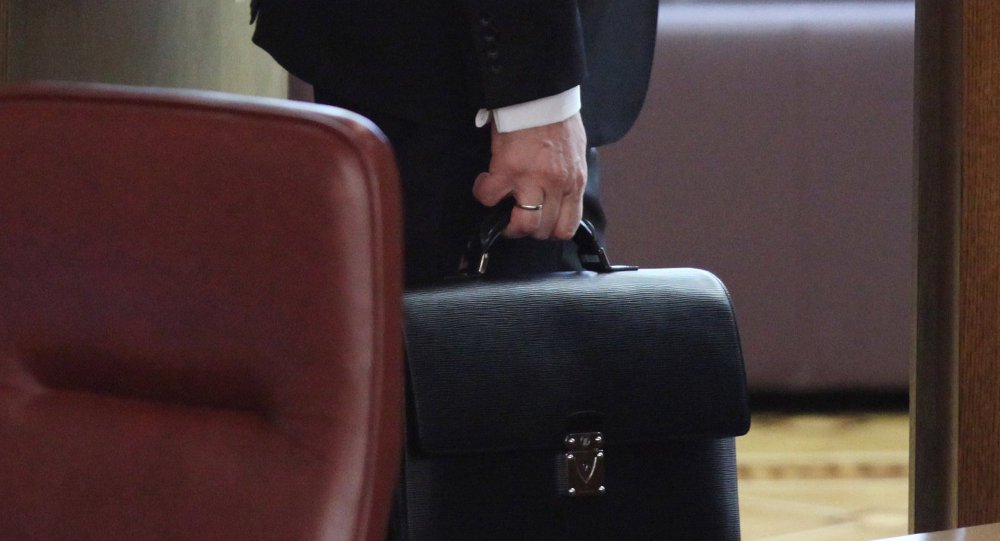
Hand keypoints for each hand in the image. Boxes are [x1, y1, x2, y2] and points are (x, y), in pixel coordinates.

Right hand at [472, 113, 586, 239]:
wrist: (541, 94)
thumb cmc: (557, 119)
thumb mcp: (575, 153)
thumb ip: (568, 177)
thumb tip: (558, 194)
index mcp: (574, 181)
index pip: (567, 226)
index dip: (550, 231)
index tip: (540, 224)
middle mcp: (556, 185)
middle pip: (543, 230)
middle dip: (527, 229)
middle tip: (516, 218)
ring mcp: (532, 179)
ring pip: (522, 224)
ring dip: (508, 222)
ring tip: (501, 208)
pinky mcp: (508, 168)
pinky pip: (490, 197)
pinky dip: (484, 194)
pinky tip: (486, 183)